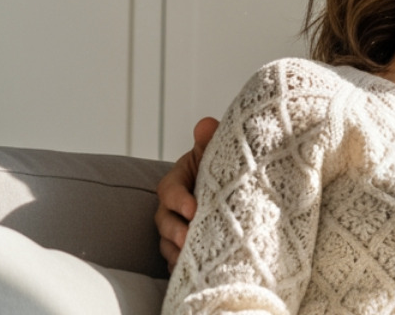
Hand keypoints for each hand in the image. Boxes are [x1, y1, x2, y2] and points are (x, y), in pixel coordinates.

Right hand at [155, 117, 218, 270]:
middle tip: (189, 239)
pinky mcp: (183, 246)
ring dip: (177, 251)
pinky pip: (176, 260)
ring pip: (168, 244)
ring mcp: (175, 228)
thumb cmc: (217, 167)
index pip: (169, 191)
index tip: (194, 209)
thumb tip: (206, 124)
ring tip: (192, 257)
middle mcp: (171, 207)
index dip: (179, 200)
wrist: (229, 185)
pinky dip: (182, 266)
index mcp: (176, 181)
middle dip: (176, 232)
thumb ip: (208, 140)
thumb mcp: (213, 152)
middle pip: (165, 222)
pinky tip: (195, 271)